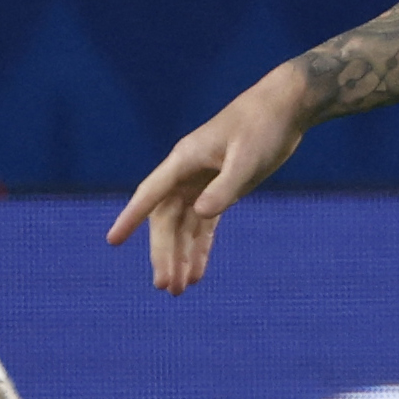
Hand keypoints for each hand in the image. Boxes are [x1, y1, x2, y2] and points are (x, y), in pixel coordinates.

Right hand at [104, 63, 310, 292]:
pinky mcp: (221, 190)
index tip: (113, 241)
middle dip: (164, 253)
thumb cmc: (263, 127)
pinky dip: (200, 248)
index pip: (151, 194)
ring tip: (178, 290)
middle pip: (166, 220)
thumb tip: (201, 213)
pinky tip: (198, 273)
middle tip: (165, 286)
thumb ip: (224, 188)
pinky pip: (204, 225)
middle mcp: (186, 173)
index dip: (131, 218)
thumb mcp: (246, 159)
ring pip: (183, 226)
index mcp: (184, 160)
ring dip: (180, 256)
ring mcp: (202, 183)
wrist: (285, 108)